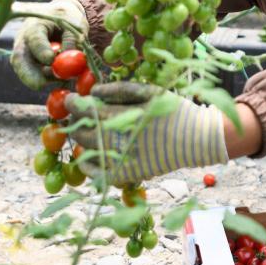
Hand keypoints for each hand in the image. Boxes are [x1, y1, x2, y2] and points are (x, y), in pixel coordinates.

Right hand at [10, 0, 87, 89]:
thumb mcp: (74, 26)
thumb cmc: (67, 20)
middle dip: (27, 73)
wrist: (58, 17)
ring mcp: (24, 54)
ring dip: (42, 77)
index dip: (41, 49)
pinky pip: (34, 75)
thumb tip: (71, 60)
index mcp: (35, 26)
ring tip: (63, 76)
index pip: (35, 38)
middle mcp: (24, 40)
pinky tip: (60, 77)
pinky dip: (46, 80)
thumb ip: (72, 42)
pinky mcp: (28, 65)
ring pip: (25, 70)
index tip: (50, 59)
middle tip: (39, 85)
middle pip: (20, 58)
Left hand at [64, 82, 227, 185]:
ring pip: (88, 150)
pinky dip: (89, 166)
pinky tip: (87, 157)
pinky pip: (99, 174)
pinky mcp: (128, 174)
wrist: (197, 139)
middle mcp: (119, 140)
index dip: (72, 103)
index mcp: (124, 117)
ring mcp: (123, 159)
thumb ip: (120, 90)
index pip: (86, 110)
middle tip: (78, 115)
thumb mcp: (150, 92)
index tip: (68, 99)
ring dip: (81, 139)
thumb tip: (93, 92)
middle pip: (83, 130)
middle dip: (76, 120)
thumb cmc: (174, 110)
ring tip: (85, 131)